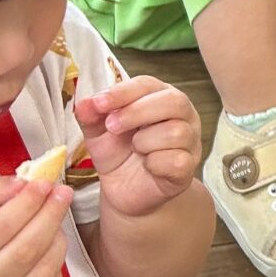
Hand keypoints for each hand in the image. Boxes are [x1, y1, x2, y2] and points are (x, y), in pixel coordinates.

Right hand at [0, 176, 69, 276]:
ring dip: (58, 238)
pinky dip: (56, 264)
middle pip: (25, 250)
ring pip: (44, 270)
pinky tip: (50, 250)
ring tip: (56, 219)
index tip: (43, 182)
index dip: (25, 204)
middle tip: (62, 192)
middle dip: (49, 216)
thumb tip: (22, 182)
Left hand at [75, 77, 201, 220]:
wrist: (125, 192)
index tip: (99, 103)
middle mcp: (183, 115)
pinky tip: (147, 166)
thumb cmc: (118, 155)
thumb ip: (91, 116)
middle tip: (111, 126)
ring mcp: (190, 141)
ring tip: (135, 149)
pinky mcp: (188, 168)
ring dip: (144, 141)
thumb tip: (85, 102)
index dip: (123, 92)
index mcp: (160, 97)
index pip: (148, 84)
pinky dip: (155, 163)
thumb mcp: (98, 133)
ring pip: (175, 131)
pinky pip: (177, 160)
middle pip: (173, 101)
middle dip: (136, 112)